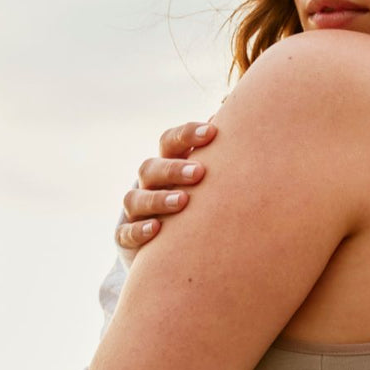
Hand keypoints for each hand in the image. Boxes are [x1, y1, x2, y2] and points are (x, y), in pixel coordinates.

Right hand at [115, 121, 216, 250]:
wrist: (171, 243)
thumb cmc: (199, 201)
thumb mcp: (207, 179)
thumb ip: (220, 157)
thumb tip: (244, 125)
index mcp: (168, 164)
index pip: (169, 142)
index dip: (186, 135)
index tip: (211, 132)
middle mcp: (149, 185)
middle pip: (150, 168)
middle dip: (173, 169)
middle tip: (199, 172)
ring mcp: (136, 212)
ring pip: (135, 199)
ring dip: (158, 198)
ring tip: (182, 201)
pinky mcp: (127, 238)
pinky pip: (126, 233)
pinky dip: (139, 230)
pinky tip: (156, 229)